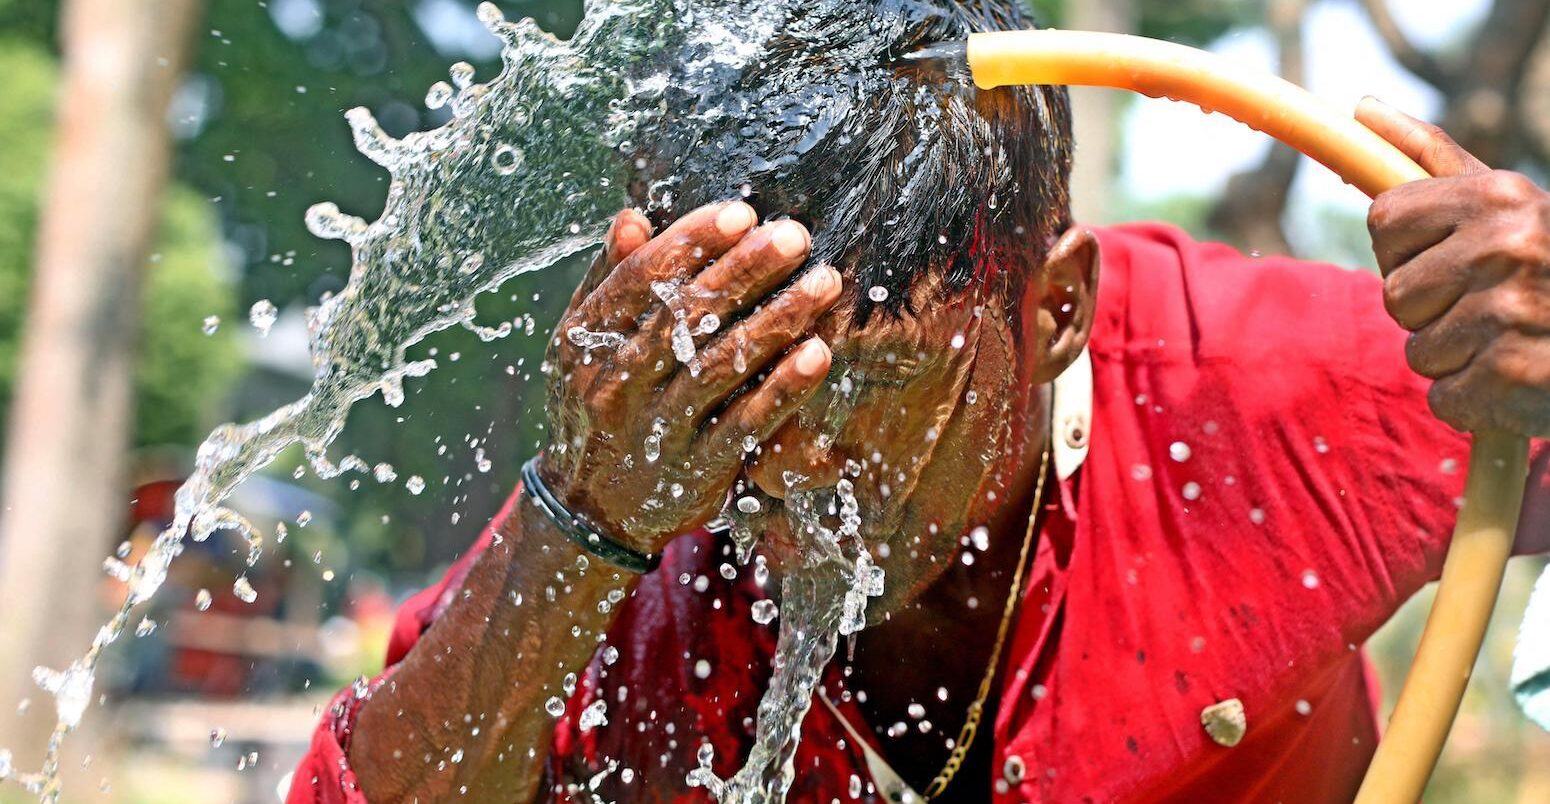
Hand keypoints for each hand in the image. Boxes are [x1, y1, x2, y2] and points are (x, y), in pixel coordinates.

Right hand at [538, 201, 842, 553]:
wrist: (590, 510)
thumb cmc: (594, 407)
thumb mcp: (579, 345)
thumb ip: (609, 282)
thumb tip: (633, 218)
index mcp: (587, 341)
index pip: (641, 281)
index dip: (692, 242)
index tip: (740, 213)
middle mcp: (618, 384)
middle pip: (687, 317)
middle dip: (746, 271)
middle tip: (795, 237)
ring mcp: (658, 429)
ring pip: (721, 366)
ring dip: (777, 320)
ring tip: (822, 284)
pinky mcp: (697, 468)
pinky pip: (746, 423)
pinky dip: (783, 389)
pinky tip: (817, 354)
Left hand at [1359, 97, 1549, 436]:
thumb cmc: (1547, 262)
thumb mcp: (1502, 202)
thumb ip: (1427, 157)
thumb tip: (1361, 106)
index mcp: (1500, 196)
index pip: (1385, 221)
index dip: (1407, 250)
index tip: (1450, 255)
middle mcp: (1509, 246)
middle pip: (1395, 294)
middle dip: (1432, 310)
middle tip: (1491, 305)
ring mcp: (1514, 311)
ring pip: (1418, 351)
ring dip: (1455, 358)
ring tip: (1510, 340)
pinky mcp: (1518, 374)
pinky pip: (1446, 399)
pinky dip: (1477, 400)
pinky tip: (1520, 378)